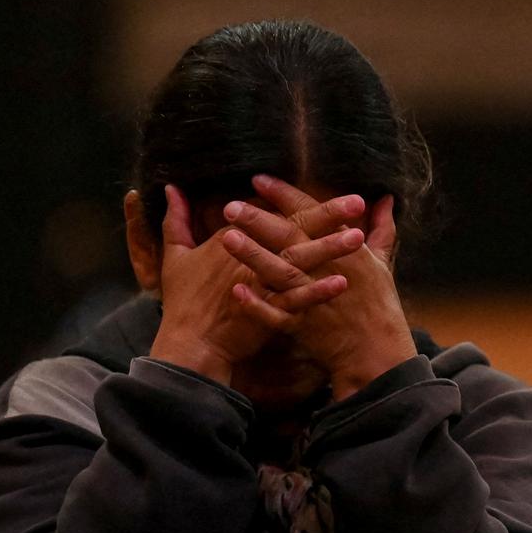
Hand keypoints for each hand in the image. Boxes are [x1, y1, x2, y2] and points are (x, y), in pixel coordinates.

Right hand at [150, 184, 362, 384]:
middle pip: (294, 229)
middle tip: (357, 201)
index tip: (318, 187)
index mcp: (232, 239)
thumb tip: (171, 188)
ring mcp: (262, 284)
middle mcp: (251, 257)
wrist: (189, 345)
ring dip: (331, 248)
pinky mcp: (269, 312)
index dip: (292, 198)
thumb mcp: (175, 255)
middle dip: (327, 214)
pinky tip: (344, 283)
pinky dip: (319, 291)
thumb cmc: (182, 302)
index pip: (267, 212)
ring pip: (302, 261)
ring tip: (360, 236)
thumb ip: (175, 219)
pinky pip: (299, 299)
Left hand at [222, 175, 417, 401]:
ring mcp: (314, 297)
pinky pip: (277, 315)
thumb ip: (381, 228)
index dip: (285, 195)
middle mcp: (328, 268)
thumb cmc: (380, 304)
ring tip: (226, 238)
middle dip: (260, 220)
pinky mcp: (304, 324)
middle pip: (290, 239)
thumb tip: (385, 199)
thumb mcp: (384, 262)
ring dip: (253, 255)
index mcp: (347, 249)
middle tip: (231, 205)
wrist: (378, 351)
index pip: (312, 214)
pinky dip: (258, 305)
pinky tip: (237, 292)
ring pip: (280, 272)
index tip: (258, 179)